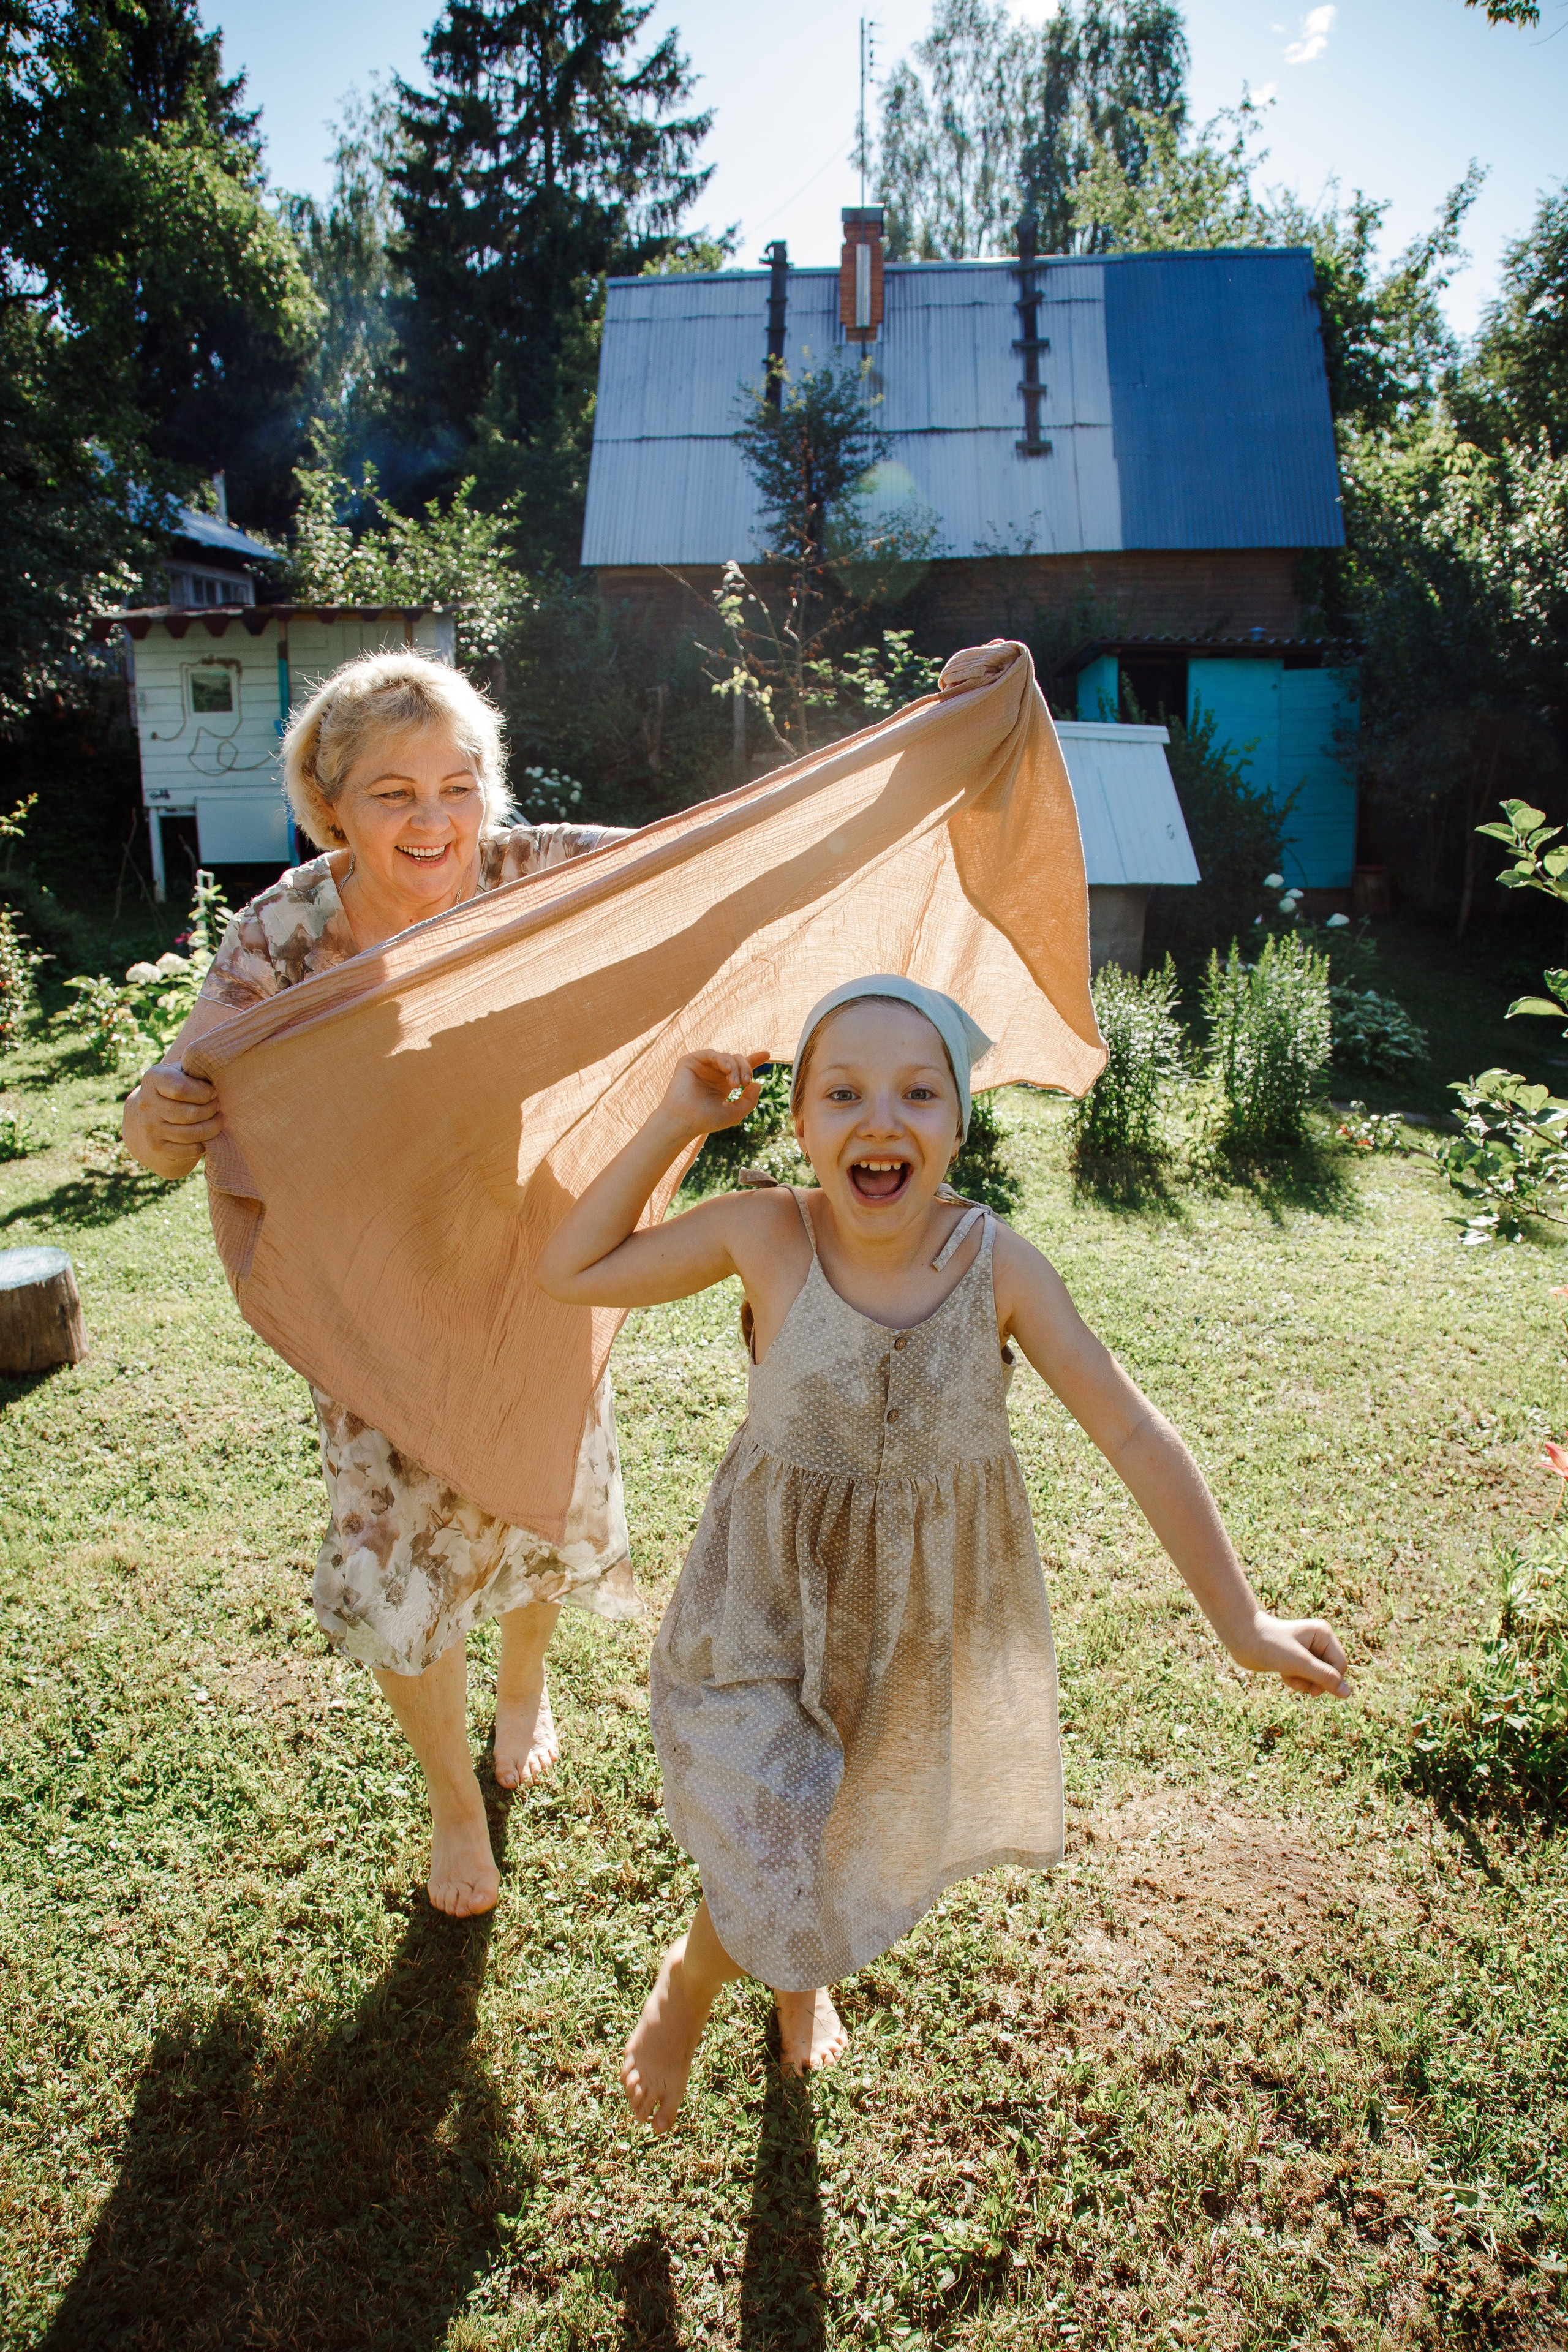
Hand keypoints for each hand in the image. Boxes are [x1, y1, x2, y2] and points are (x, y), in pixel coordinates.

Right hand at [124, 1061, 222, 1177]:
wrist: (148, 1115)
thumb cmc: (175, 1087)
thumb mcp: (180, 1072)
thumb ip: (195, 1070)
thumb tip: (218, 1073)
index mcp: (153, 1078)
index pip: (180, 1089)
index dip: (203, 1092)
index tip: (213, 1093)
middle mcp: (146, 1103)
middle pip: (190, 1113)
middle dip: (211, 1110)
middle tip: (219, 1106)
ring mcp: (150, 1127)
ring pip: (191, 1133)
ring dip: (212, 1128)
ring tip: (218, 1120)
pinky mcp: (157, 1147)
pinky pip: (188, 1150)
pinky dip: (202, 1145)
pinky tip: (206, 1136)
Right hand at [658, 1050, 769, 1139]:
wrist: (684, 1121)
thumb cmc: (706, 1120)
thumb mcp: (735, 1113)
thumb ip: (750, 1100)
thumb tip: (758, 1084)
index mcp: (723, 1083)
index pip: (741, 1068)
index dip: (754, 1060)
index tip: (767, 1055)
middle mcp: (714, 1073)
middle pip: (737, 1060)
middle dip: (746, 1068)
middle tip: (746, 1082)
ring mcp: (702, 1066)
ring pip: (727, 1056)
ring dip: (735, 1067)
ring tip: (734, 1084)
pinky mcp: (691, 1061)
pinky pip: (711, 1053)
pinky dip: (722, 1059)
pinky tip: (726, 1070)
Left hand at [1228, 1610, 1349, 1697]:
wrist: (1242, 1639)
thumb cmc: (1270, 1646)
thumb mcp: (1299, 1663)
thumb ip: (1324, 1677)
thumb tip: (1347, 1693)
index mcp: (1324, 1634)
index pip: (1340, 1666)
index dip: (1329, 1680)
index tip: (1312, 1687)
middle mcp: (1319, 1641)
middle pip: (1330, 1673)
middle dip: (1313, 1681)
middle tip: (1296, 1678)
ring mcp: (1308, 1651)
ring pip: (1317, 1679)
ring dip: (1303, 1682)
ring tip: (1286, 1674)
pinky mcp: (1297, 1660)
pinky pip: (1306, 1679)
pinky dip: (1295, 1681)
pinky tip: (1282, 1673)